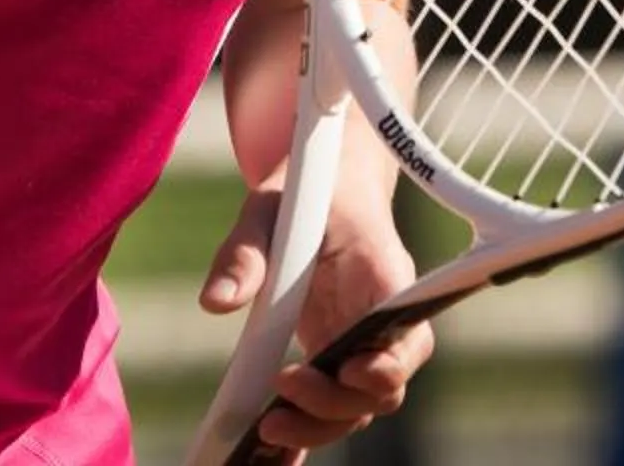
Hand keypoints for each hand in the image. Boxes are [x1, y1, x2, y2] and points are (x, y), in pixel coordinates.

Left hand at [200, 185, 434, 453]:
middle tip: (278, 409)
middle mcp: (383, 321)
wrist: (324, 185)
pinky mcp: (334, 358)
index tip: (345, 371)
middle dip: (334, 409)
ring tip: (265, 428)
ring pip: (357, 408)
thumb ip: (245, 252)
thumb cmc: (304, 191)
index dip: (386, 367)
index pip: (407, 339)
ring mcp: (360, 344)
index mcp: (385, 278)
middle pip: (380, 389)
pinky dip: (306, 433)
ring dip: (317, 426)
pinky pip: (330, 407)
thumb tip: (216, 302)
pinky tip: (269, 453)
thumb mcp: (269, 207)